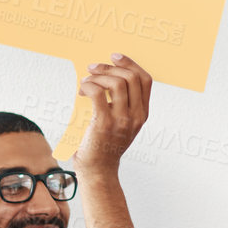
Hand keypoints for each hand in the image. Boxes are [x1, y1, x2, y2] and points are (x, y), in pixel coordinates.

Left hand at [71, 53, 151, 172]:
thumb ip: (121, 103)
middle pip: (131, 78)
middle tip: (93, 68)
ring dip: (98, 76)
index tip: (115, 57)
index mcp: (142, 114)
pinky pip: (98, 93)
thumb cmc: (104, 144)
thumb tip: (104, 75)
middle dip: (110, 67)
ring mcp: (121, 120)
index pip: (145, 80)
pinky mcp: (104, 124)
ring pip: (116, 83)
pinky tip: (82, 90)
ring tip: (86, 81)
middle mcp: (136, 116)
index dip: (131, 64)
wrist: (98, 170)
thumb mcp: (121, 123)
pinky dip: (88, 86)